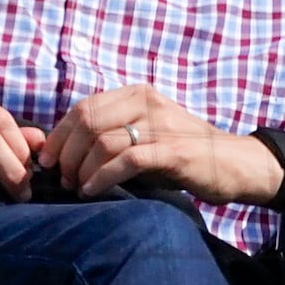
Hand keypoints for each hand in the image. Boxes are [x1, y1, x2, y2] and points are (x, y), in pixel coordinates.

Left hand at [42, 86, 270, 204]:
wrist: (236, 163)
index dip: (60, 134)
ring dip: (82, 168)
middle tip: (61, 178)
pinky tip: (93, 190)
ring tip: (76, 187)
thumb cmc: (184, 153)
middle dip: (66, 152)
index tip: (47, 160)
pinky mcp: (173, 151)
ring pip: (103, 140)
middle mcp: (147, 103)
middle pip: (88, 120)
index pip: (84, 107)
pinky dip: (103, 177)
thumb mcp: (146, 133)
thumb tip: (65, 153)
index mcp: (137, 94)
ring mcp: (161, 125)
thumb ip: (113, 134)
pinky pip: (127, 160)